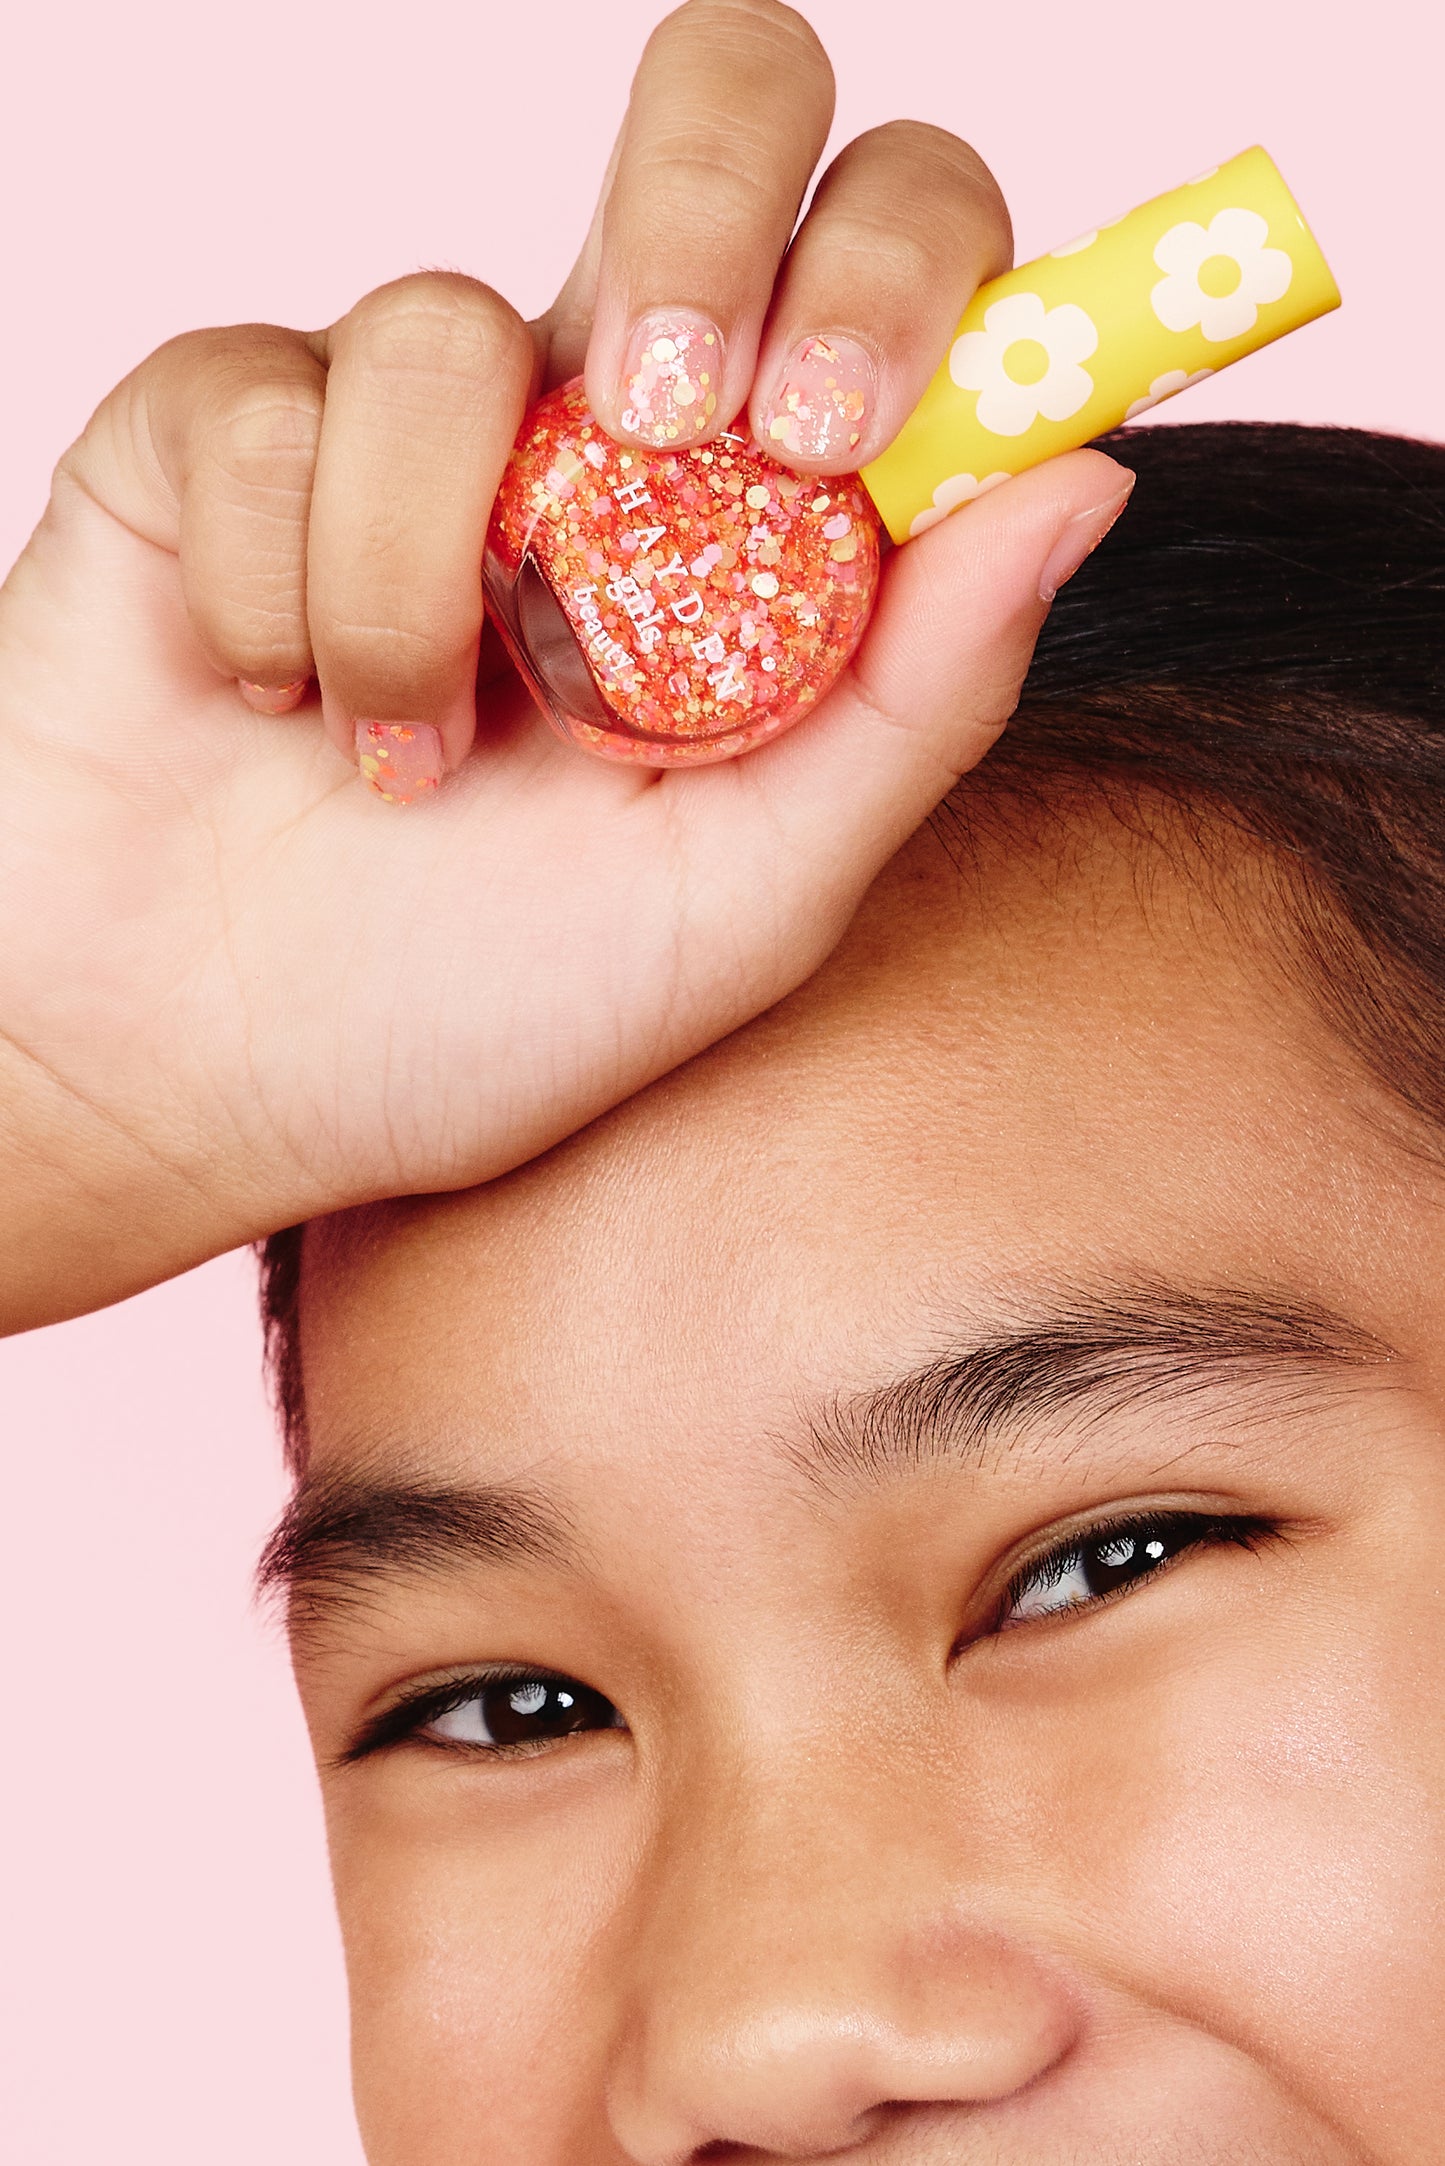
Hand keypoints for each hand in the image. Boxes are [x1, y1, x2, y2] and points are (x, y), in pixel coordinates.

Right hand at [0, 0, 1130, 1332]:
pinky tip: (259, 707)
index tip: (849, 426)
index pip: (898, 267)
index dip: (909, 272)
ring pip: (448, 323)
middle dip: (708, 217)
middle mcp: (601, 427)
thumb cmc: (482, 1008)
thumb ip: (917, 701)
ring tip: (397, 763)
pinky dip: (267, 596)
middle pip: (724, 109)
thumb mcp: (743, 899)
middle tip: (673, 420)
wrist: (204, 1076)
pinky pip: (262, 402)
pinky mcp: (222, 421)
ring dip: (419, 583)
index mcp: (758, 526)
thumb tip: (1087, 475)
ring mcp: (414, 413)